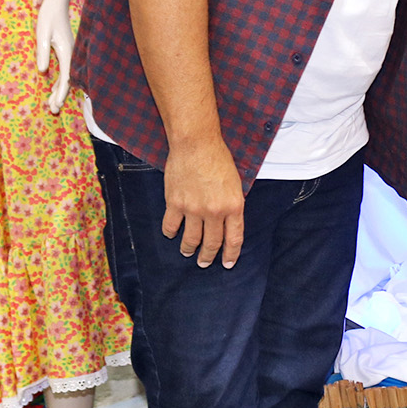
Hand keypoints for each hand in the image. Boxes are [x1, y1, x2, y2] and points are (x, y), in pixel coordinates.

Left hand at [34, 0, 73, 113]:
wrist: (56, 6)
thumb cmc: (48, 19)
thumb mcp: (42, 34)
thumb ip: (42, 52)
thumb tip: (42, 71)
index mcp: (67, 52)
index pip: (66, 78)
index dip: (61, 92)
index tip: (57, 104)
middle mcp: (71, 55)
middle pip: (67, 81)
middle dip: (60, 96)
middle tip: (53, 110)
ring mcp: (69, 54)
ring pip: (66, 78)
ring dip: (60, 91)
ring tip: (53, 105)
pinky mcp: (65, 52)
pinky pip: (64, 71)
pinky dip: (59, 82)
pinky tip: (53, 90)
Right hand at [162, 133, 245, 267]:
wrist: (196, 144)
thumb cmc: (218, 159)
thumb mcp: (235, 184)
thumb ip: (232, 205)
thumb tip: (228, 223)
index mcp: (233, 206)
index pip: (233, 239)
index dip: (230, 254)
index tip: (228, 263)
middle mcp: (214, 211)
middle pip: (211, 243)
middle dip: (208, 257)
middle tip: (204, 263)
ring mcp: (193, 209)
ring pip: (190, 239)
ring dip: (188, 249)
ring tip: (187, 252)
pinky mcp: (175, 203)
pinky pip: (171, 226)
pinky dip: (170, 232)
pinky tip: (171, 234)